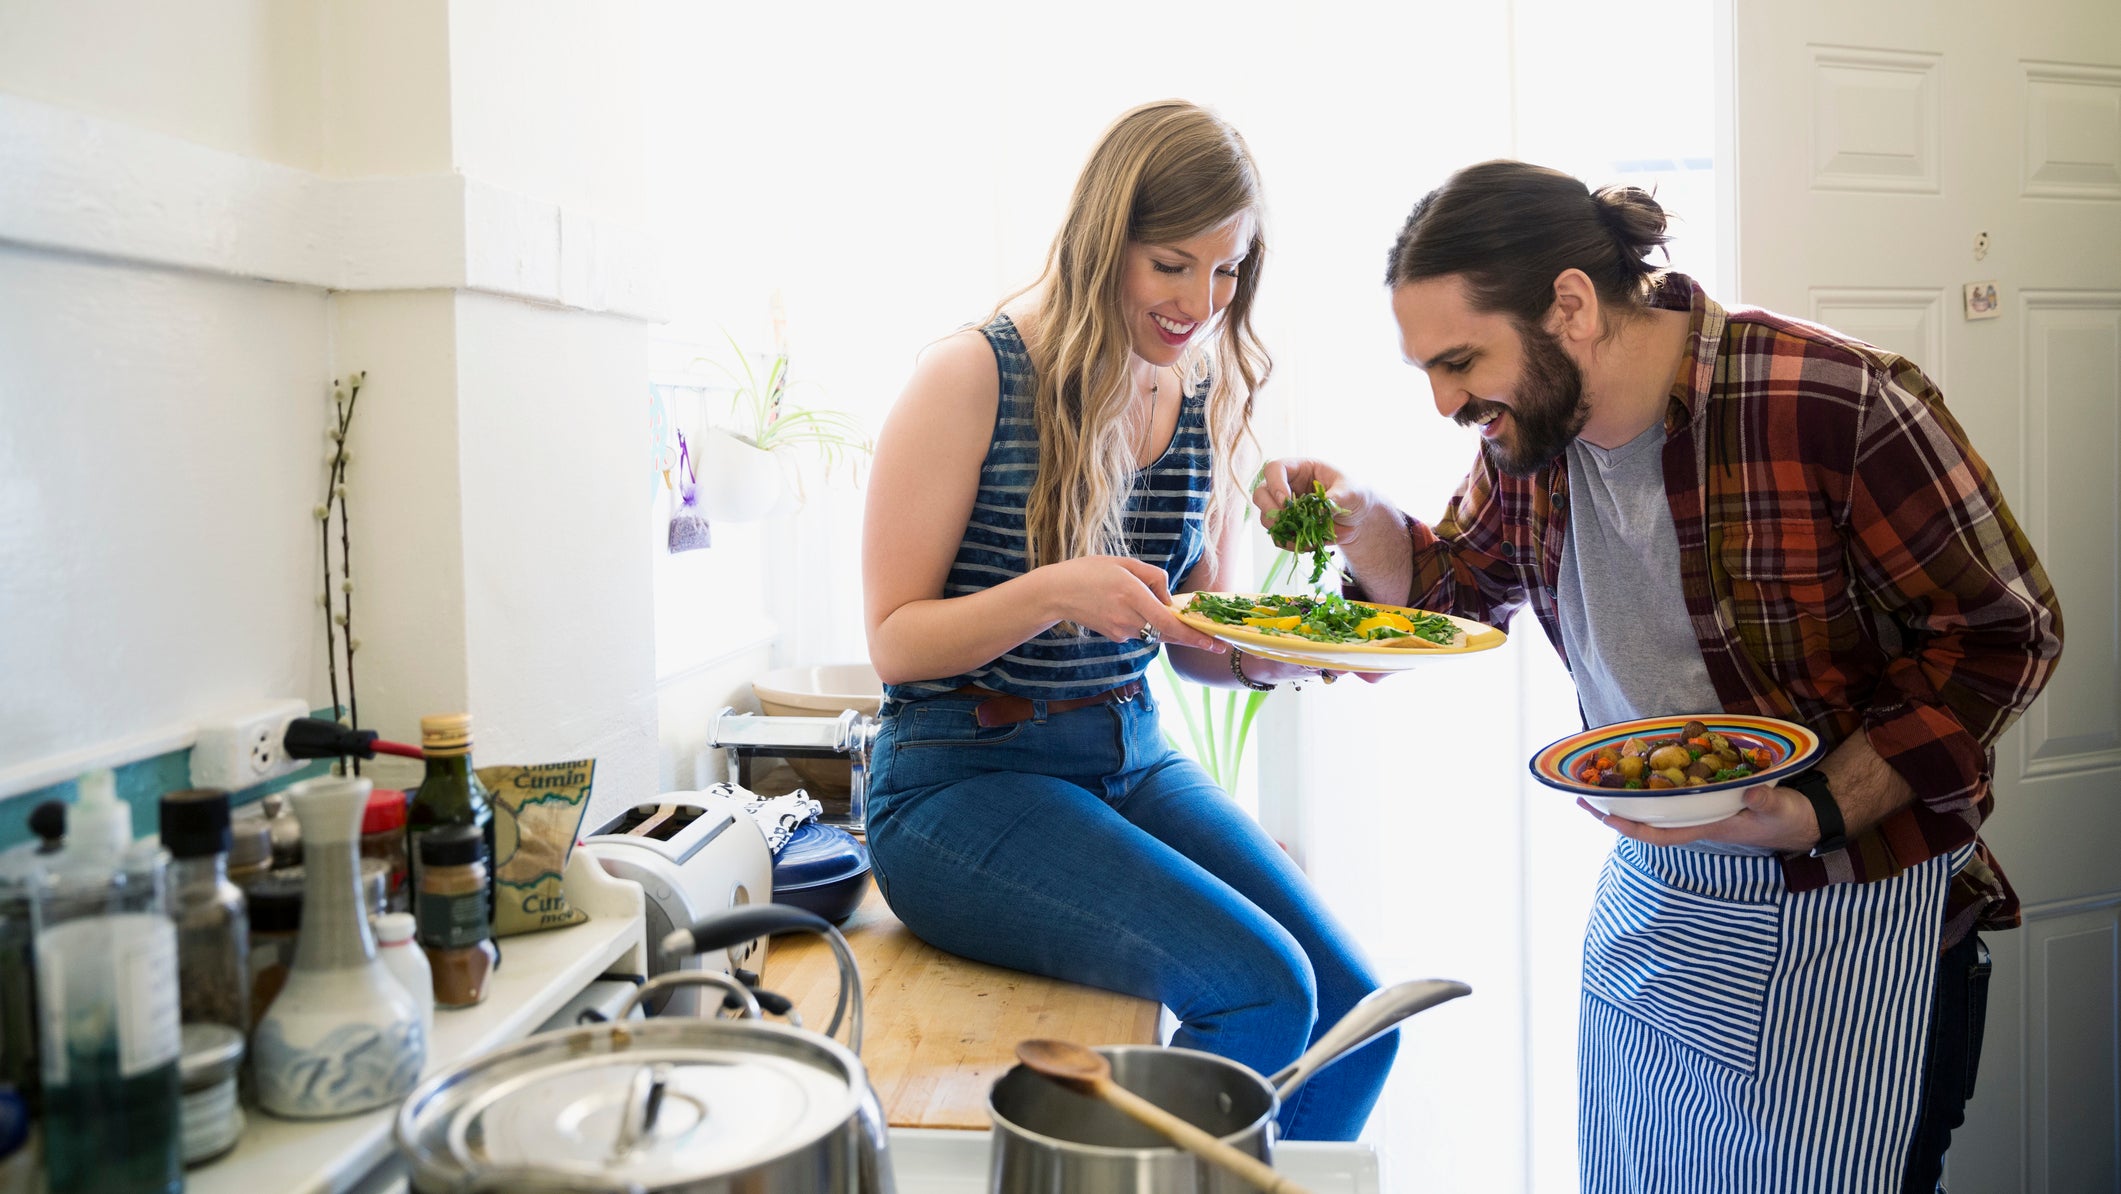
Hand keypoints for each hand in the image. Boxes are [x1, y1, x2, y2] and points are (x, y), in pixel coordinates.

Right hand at [1041, 556, 1224, 650]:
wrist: (1056, 593)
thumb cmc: (1089, 572)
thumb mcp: (1124, 563)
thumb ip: (1153, 577)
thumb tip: (1170, 598)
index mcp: (1133, 595)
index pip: (1170, 623)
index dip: (1194, 636)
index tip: (1214, 644)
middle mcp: (1129, 618)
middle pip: (1168, 632)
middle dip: (1190, 636)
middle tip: (1214, 642)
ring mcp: (1121, 631)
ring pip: (1154, 630)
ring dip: (1161, 622)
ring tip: (1140, 600)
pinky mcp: (1115, 636)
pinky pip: (1139, 629)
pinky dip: (1143, 621)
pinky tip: (1125, 605)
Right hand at [1252, 458, 1381, 552]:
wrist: (1359, 518)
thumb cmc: (1355, 494)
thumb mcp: (1351, 492)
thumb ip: (1334, 499)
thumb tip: (1317, 512)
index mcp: (1300, 469)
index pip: (1275, 469)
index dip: (1275, 484)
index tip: (1287, 501)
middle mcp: (1286, 486)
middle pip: (1261, 493)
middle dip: (1271, 510)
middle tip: (1288, 521)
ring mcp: (1284, 507)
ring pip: (1266, 517)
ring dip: (1281, 529)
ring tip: (1304, 537)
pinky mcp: (1288, 526)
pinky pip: (1278, 536)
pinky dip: (1289, 542)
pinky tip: (1307, 544)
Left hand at [1577, 782, 1821, 852]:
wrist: (1804, 819)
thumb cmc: (1788, 818)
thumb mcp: (1778, 809)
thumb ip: (1764, 801)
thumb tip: (1749, 794)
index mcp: (1707, 828)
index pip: (1660, 833)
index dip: (1631, 827)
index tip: (1603, 816)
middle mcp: (1697, 821)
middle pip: (1648, 821)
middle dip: (1615, 812)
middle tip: (1581, 797)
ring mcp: (1701, 812)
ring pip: (1657, 809)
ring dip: (1629, 798)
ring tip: (1597, 784)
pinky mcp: (1709, 801)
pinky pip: (1674, 796)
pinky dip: (1654, 786)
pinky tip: (1639, 772)